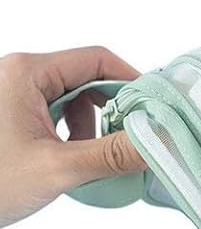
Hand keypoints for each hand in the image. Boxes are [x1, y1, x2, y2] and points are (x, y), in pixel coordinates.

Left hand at [0, 47, 146, 227]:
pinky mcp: (7, 117)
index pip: (98, 59)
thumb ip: (113, 154)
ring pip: (70, 97)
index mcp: (26, 72)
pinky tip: (71, 159)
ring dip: (91, 124)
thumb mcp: (55, 169)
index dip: (132, 82)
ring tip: (93, 155)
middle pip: (86, 77)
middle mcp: (17, 75)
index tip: (154, 108)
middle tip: (129, 136)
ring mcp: (10, 96)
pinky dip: (71, 133)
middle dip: (112, 108)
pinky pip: (52, 113)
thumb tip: (158, 142)